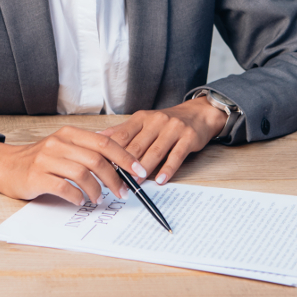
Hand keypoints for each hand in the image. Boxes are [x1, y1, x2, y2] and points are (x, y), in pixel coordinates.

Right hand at [0, 126, 140, 204]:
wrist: (5, 166)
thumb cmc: (41, 159)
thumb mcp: (65, 147)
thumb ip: (89, 150)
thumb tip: (122, 161)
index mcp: (70, 134)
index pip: (105, 143)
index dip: (126, 157)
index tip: (139, 171)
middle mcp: (59, 143)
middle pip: (97, 160)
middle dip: (115, 178)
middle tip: (123, 192)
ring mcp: (46, 159)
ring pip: (82, 174)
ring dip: (96, 190)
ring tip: (99, 199)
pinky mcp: (36, 177)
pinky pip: (63, 187)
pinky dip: (76, 196)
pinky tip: (80, 200)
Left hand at [98, 98, 227, 184]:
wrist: (198, 113)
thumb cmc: (167, 122)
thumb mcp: (144, 121)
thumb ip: (123, 130)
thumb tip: (97, 137)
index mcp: (142, 118)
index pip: (123, 135)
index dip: (112, 153)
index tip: (103, 168)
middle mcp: (157, 121)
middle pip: (137, 145)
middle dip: (126, 165)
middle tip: (116, 181)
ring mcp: (174, 128)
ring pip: (155, 151)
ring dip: (144, 169)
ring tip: (136, 183)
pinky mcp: (189, 137)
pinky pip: (176, 156)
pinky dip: (168, 169)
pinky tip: (161, 180)